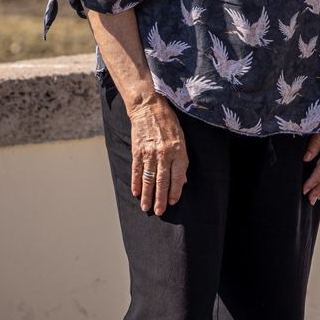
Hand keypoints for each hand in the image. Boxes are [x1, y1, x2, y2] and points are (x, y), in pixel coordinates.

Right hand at [127, 96, 189, 215]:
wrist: (149, 107)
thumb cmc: (169, 124)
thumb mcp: (181, 139)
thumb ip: (182, 160)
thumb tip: (183, 181)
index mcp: (178, 150)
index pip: (178, 176)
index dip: (175, 191)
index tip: (173, 202)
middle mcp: (164, 153)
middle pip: (162, 181)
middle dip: (161, 198)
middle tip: (159, 212)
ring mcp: (150, 152)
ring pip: (148, 178)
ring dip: (147, 195)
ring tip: (146, 207)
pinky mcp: (138, 151)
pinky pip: (136, 170)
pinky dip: (136, 182)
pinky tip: (136, 192)